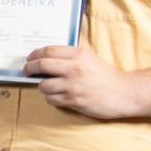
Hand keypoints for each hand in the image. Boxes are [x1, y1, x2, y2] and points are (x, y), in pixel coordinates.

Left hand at [25, 45, 141, 119]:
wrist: (124, 92)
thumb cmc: (106, 76)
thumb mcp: (89, 58)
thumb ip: (70, 57)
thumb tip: (46, 59)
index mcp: (78, 55)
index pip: (48, 51)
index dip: (35, 54)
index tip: (29, 59)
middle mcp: (74, 68)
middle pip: (41, 65)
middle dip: (29, 68)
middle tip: (26, 71)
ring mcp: (73, 85)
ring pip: (44, 85)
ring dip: (42, 87)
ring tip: (48, 87)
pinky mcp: (73, 100)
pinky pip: (52, 99)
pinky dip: (51, 98)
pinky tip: (57, 96)